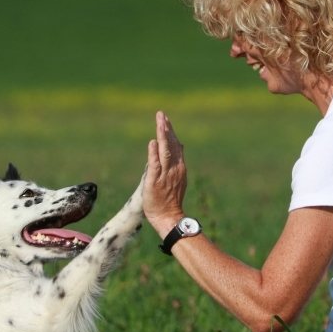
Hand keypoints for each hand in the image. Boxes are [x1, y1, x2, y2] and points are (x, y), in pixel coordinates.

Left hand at [145, 111, 186, 236]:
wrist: (168, 216)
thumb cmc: (170, 199)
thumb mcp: (178, 177)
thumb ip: (177, 160)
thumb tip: (180, 145)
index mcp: (180, 167)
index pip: (175, 145)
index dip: (170, 132)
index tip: (166, 120)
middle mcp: (174, 168)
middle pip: (170, 145)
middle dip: (166, 129)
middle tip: (161, 114)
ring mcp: (165, 174)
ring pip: (164, 151)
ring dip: (162, 136)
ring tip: (159, 122)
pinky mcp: (155, 180)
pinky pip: (155, 164)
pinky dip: (154, 153)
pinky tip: (153, 142)